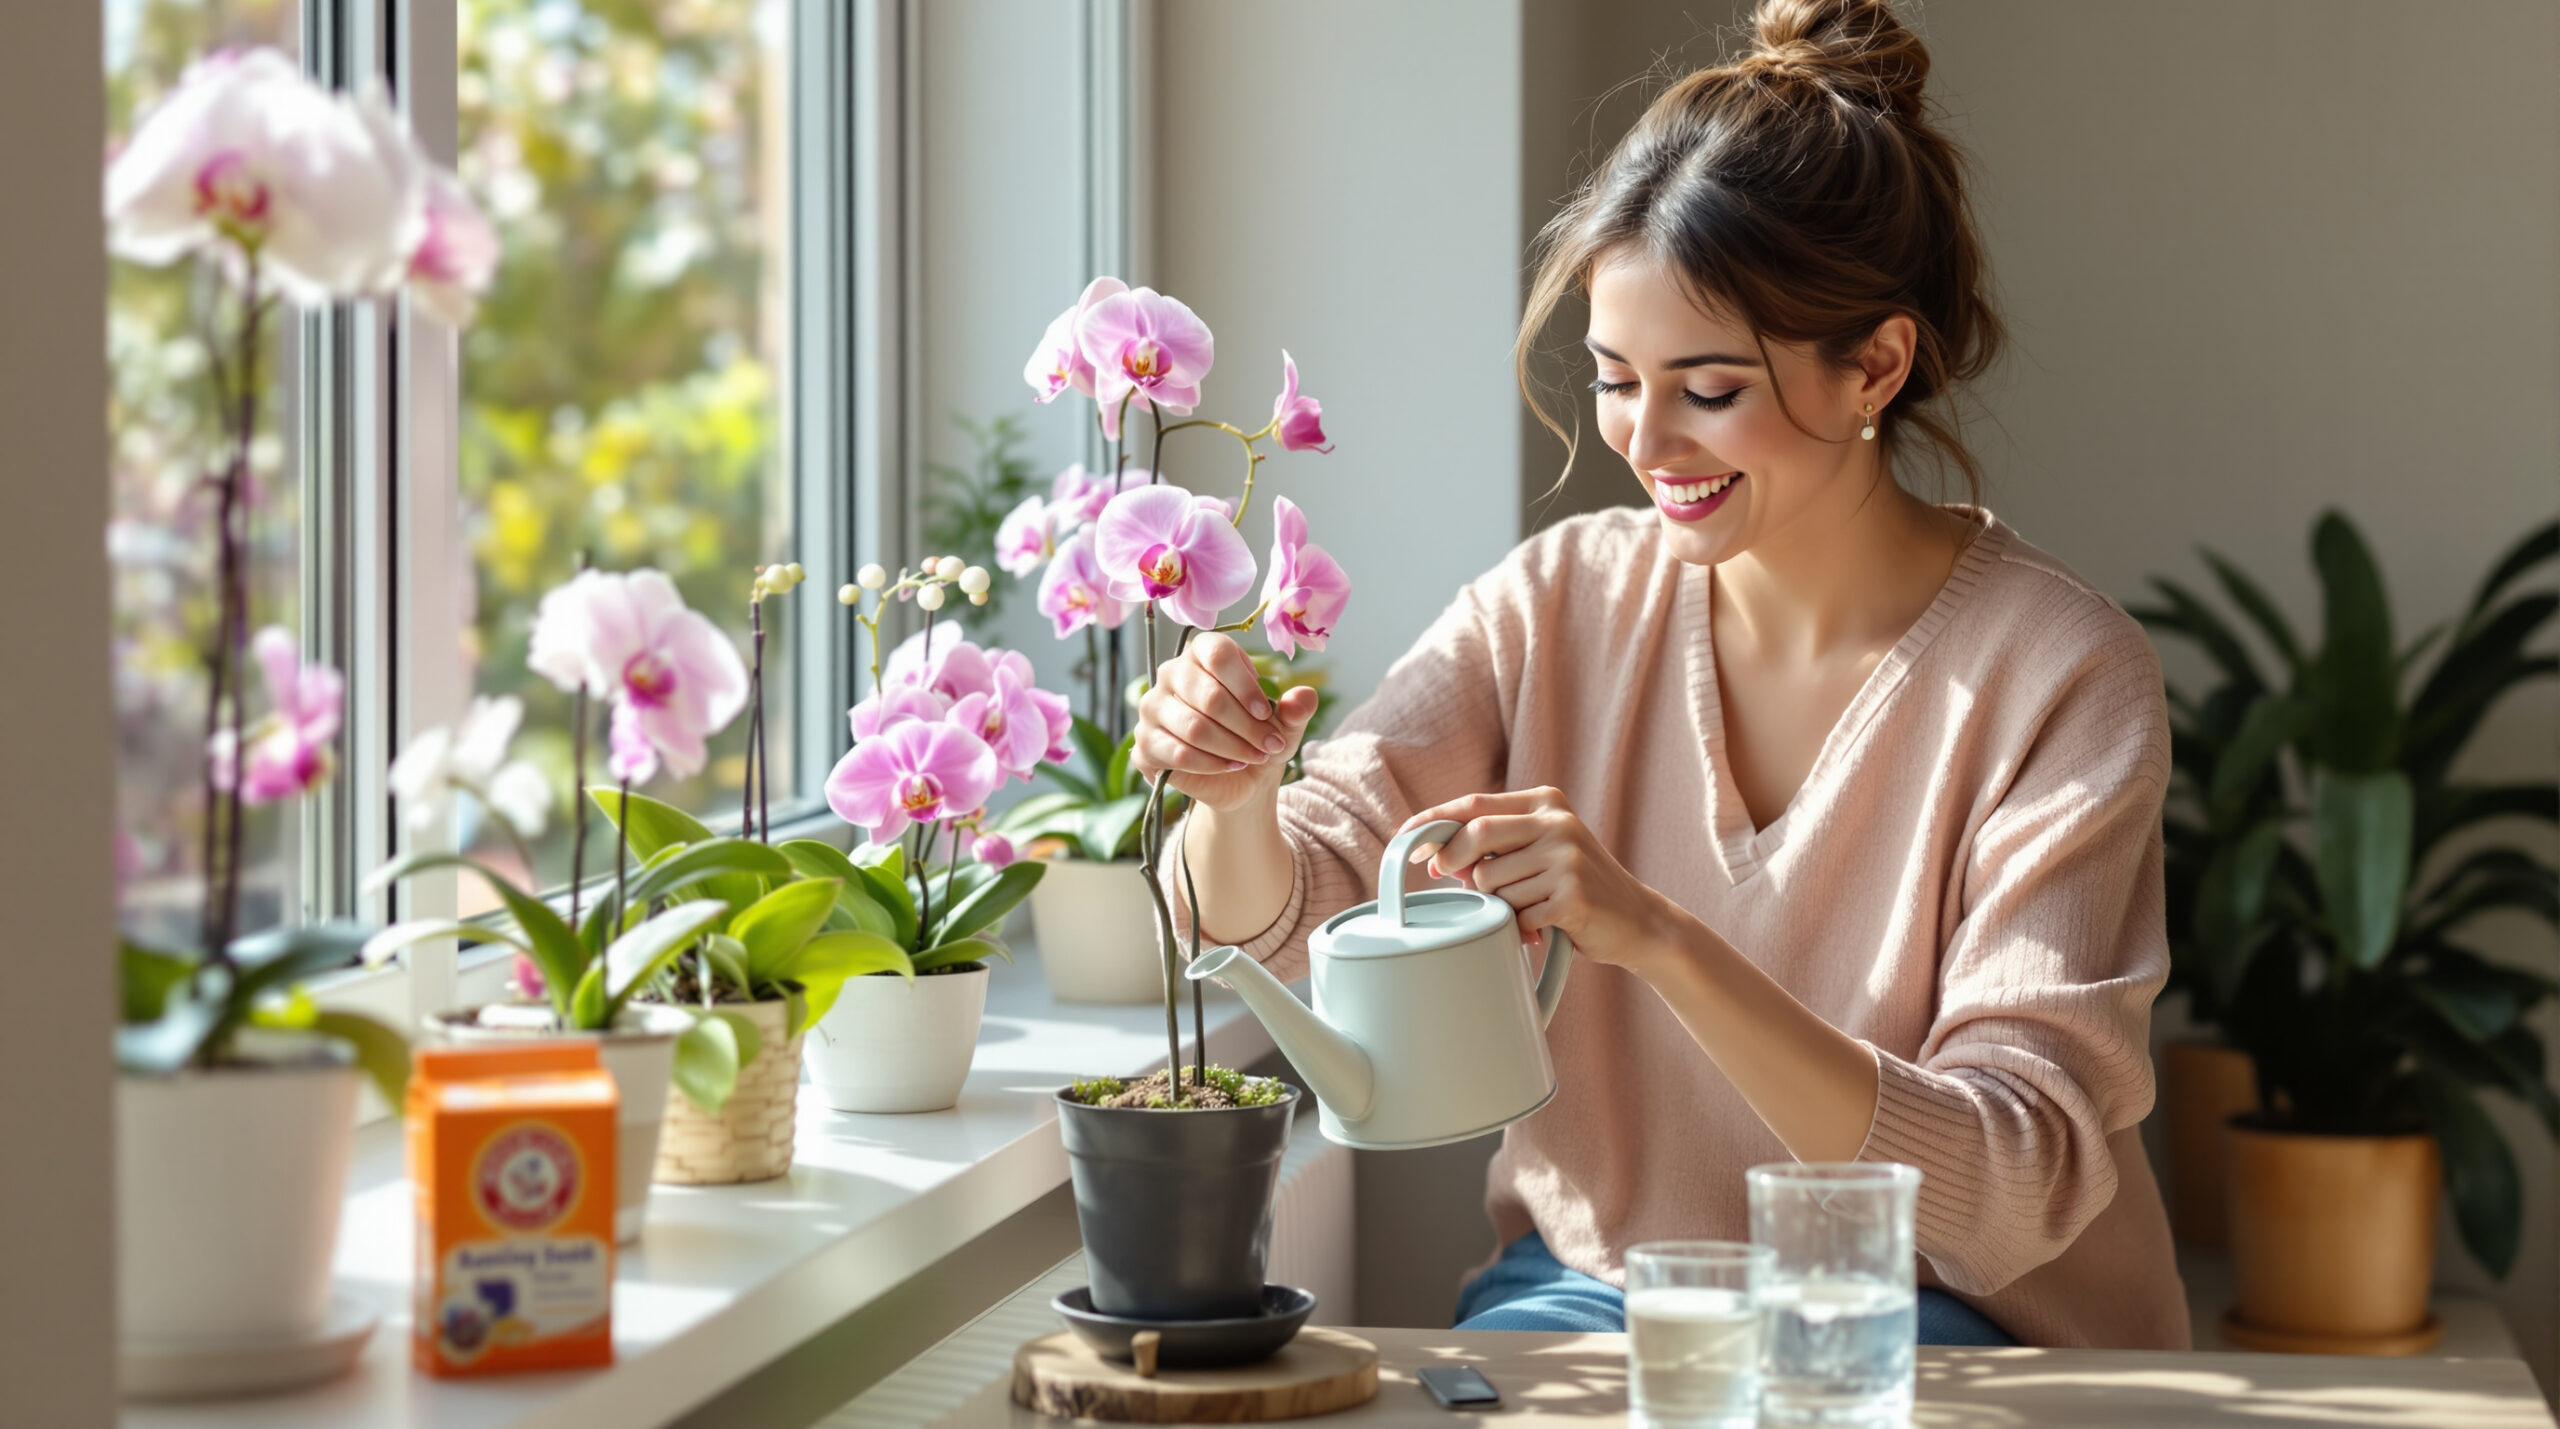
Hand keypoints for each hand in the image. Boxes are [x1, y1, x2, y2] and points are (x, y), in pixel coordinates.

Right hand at [1131, 632, 1321, 812]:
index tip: (1267, 713)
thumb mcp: (1286, 724)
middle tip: (1271, 745)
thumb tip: (1305, 696)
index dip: (1246, 685)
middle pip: (1209, 695)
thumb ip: (1297, 708)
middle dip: (1247, 726)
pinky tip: (1232, 766)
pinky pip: (1178, 753)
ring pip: (1194, 727)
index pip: (1217, 653)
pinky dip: (1212, 764)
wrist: (1239, 778)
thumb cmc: (1257, 737)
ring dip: (1233, 747)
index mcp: (1202, 654)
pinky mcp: (1145, 745)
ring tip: (1255, 756)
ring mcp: (1152, 709)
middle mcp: (1171, 674)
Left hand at [1398, 788, 1678, 973]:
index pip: (1474, 805)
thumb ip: (1497, 845)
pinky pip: (1518, 915)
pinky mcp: (1572, 896)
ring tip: (1526, 909)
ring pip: (1493, 883)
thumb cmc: (1576, 885)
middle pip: (1478, 836)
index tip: (1406, 837)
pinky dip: (1521, 928)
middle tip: (1449, 879)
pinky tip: (1543, 927)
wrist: (1637, 919)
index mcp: (1545, 803)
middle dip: (1453, 861)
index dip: (1433, 820)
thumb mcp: (1542, 848)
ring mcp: (1567, 859)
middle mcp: (1558, 824)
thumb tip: (1438, 858)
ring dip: (1498, 905)